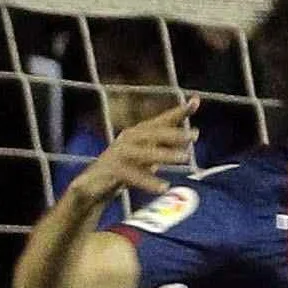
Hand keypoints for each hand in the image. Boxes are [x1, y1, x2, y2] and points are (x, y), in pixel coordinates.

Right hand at [75, 97, 199, 200]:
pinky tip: (164, 186)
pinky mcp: (110, 170)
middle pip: (152, 132)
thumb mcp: (147, 156)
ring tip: (185, 158)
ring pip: (143, 152)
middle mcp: (128, 139)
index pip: (161, 120)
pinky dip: (148, 180)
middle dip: (173, 133)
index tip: (196, 100)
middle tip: (194, 135)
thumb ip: (166, 146)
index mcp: (138, 134)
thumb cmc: (124, 169)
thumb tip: (191, 135)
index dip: (178, 111)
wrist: (91, 187)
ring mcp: (118, 153)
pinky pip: (131, 175)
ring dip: (165, 154)